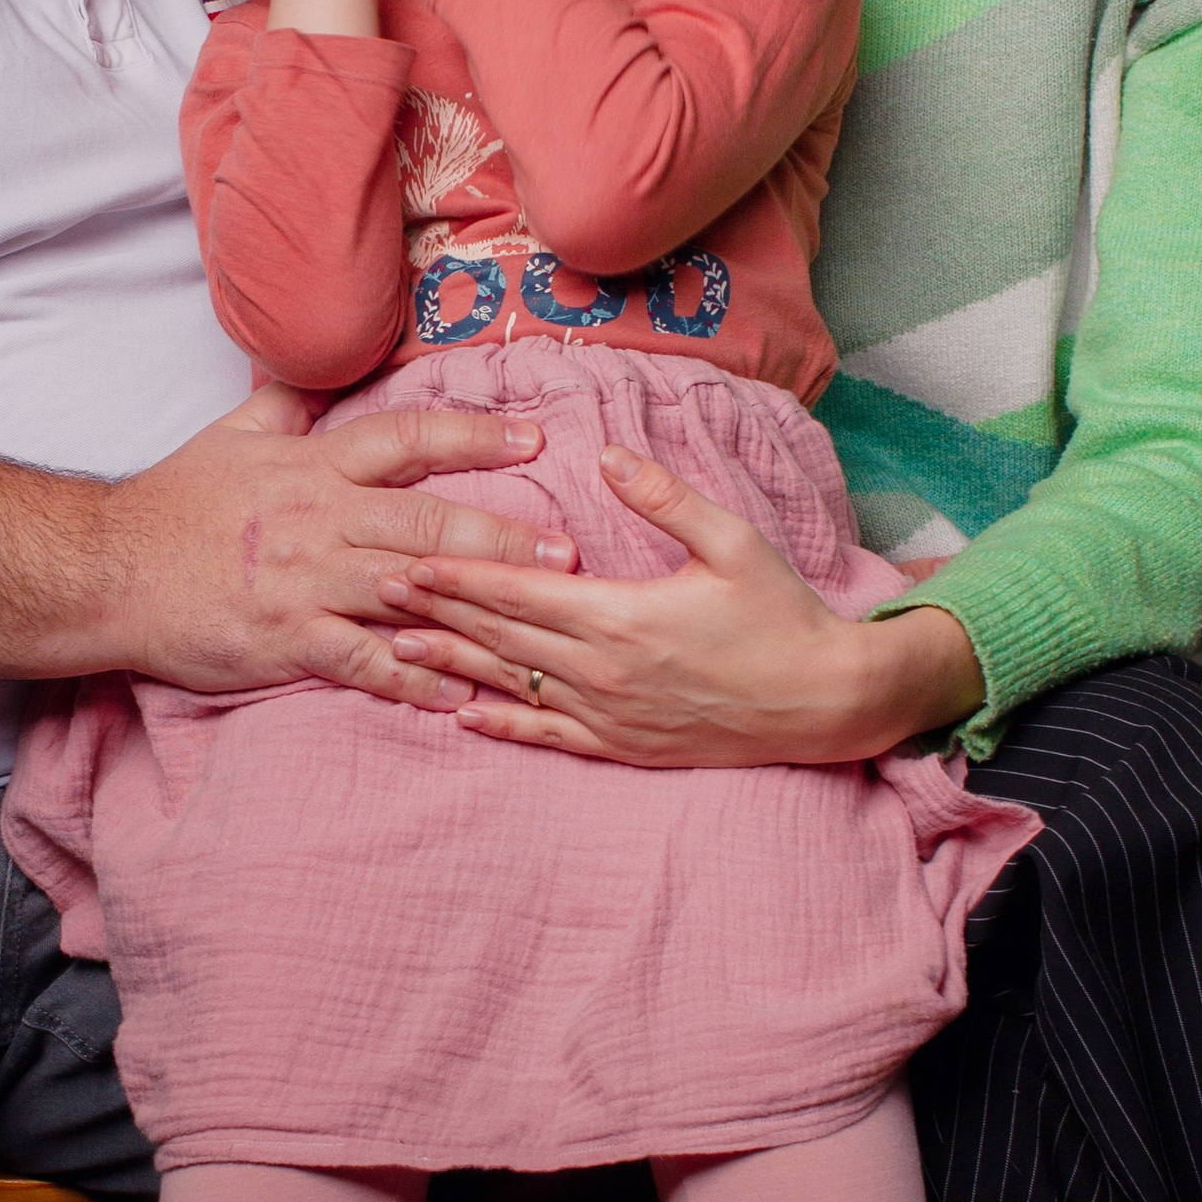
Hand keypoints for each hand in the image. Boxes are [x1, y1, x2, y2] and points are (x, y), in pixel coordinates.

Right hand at [96, 383, 577, 699]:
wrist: (106, 571)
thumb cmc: (170, 506)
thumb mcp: (227, 438)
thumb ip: (280, 405)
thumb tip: (312, 371)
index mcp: (313, 467)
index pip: (407, 439)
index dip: (473, 436)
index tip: (532, 441)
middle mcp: (319, 519)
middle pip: (427, 519)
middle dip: (504, 533)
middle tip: (568, 549)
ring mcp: (305, 582)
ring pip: (409, 589)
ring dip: (479, 604)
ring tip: (541, 619)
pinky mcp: (287, 639)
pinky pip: (363, 660)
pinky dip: (414, 676)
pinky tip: (461, 692)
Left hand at [373, 443, 984, 763]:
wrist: (826, 701)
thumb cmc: (782, 615)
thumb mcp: (733, 542)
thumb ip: (665, 498)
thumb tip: (610, 454)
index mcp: (620, 616)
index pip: (519, 593)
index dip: (460, 578)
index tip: (409, 561)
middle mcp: (602, 671)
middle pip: (501, 638)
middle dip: (436, 614)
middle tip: (375, 593)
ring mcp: (609, 715)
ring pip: (513, 688)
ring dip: (452, 668)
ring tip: (395, 651)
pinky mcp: (624, 746)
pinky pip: (548, 739)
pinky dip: (501, 727)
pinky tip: (462, 717)